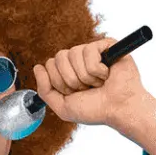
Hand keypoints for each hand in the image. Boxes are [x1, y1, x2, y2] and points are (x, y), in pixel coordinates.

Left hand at [32, 37, 147, 128]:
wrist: (118, 109)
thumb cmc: (94, 109)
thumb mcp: (63, 106)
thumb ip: (45, 90)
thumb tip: (37, 67)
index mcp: (67, 72)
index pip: (50, 64)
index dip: (60, 83)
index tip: (75, 94)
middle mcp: (78, 60)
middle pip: (59, 57)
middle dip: (70, 80)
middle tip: (86, 89)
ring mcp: (92, 51)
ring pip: (73, 54)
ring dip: (85, 77)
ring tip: (98, 83)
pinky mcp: (105, 45)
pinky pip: (89, 52)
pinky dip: (97, 70)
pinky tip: (107, 75)